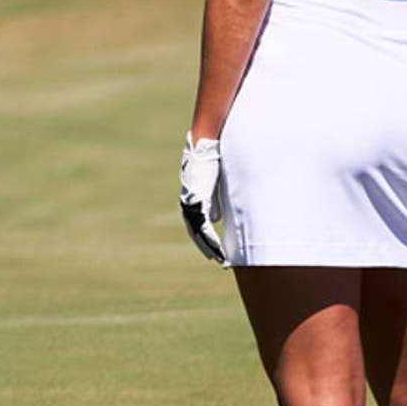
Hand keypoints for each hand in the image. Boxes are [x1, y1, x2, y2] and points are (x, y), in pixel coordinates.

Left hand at [178, 134, 225, 264]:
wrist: (205, 146)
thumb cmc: (210, 162)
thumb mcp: (212, 186)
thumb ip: (213, 203)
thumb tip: (215, 219)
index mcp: (191, 200)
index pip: (196, 224)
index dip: (203, 238)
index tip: (212, 249)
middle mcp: (188, 202)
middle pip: (195, 230)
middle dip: (205, 245)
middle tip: (214, 259)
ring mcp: (191, 201)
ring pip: (198, 230)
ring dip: (208, 244)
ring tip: (218, 256)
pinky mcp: (198, 198)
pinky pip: (202, 223)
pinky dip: (210, 235)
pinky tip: (217, 245)